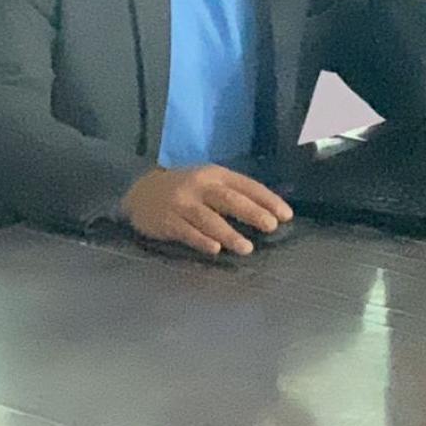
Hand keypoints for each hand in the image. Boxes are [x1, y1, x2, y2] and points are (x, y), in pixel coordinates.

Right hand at [120, 164, 292, 257]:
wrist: (139, 192)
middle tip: (271, 226)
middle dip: (252, 213)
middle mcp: (200, 186)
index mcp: (215, 174)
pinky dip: (201, 240)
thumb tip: (268, 212)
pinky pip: (187, 232)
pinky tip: (215, 250)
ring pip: (209, 218)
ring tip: (247, 248)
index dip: (267, 199)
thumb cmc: (185, 190)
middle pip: (229, 200)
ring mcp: (182, 203)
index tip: (286, 215)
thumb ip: (233, 194)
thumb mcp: (208, 183)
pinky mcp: (168, 221)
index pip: (246, 185)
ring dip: (229, 233)